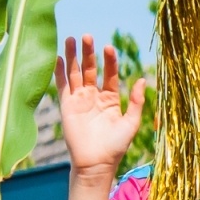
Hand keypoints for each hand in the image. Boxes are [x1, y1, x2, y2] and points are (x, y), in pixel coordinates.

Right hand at [55, 34, 143, 176]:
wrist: (96, 163)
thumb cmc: (116, 146)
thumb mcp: (130, 122)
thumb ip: (135, 101)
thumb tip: (142, 79)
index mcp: (110, 99)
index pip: (109, 74)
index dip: (109, 61)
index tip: (109, 48)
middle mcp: (93, 96)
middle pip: (90, 69)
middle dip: (88, 53)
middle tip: (87, 36)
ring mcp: (79, 100)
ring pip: (75, 73)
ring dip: (72, 57)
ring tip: (71, 39)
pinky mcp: (66, 106)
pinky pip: (61, 86)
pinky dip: (59, 72)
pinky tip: (57, 58)